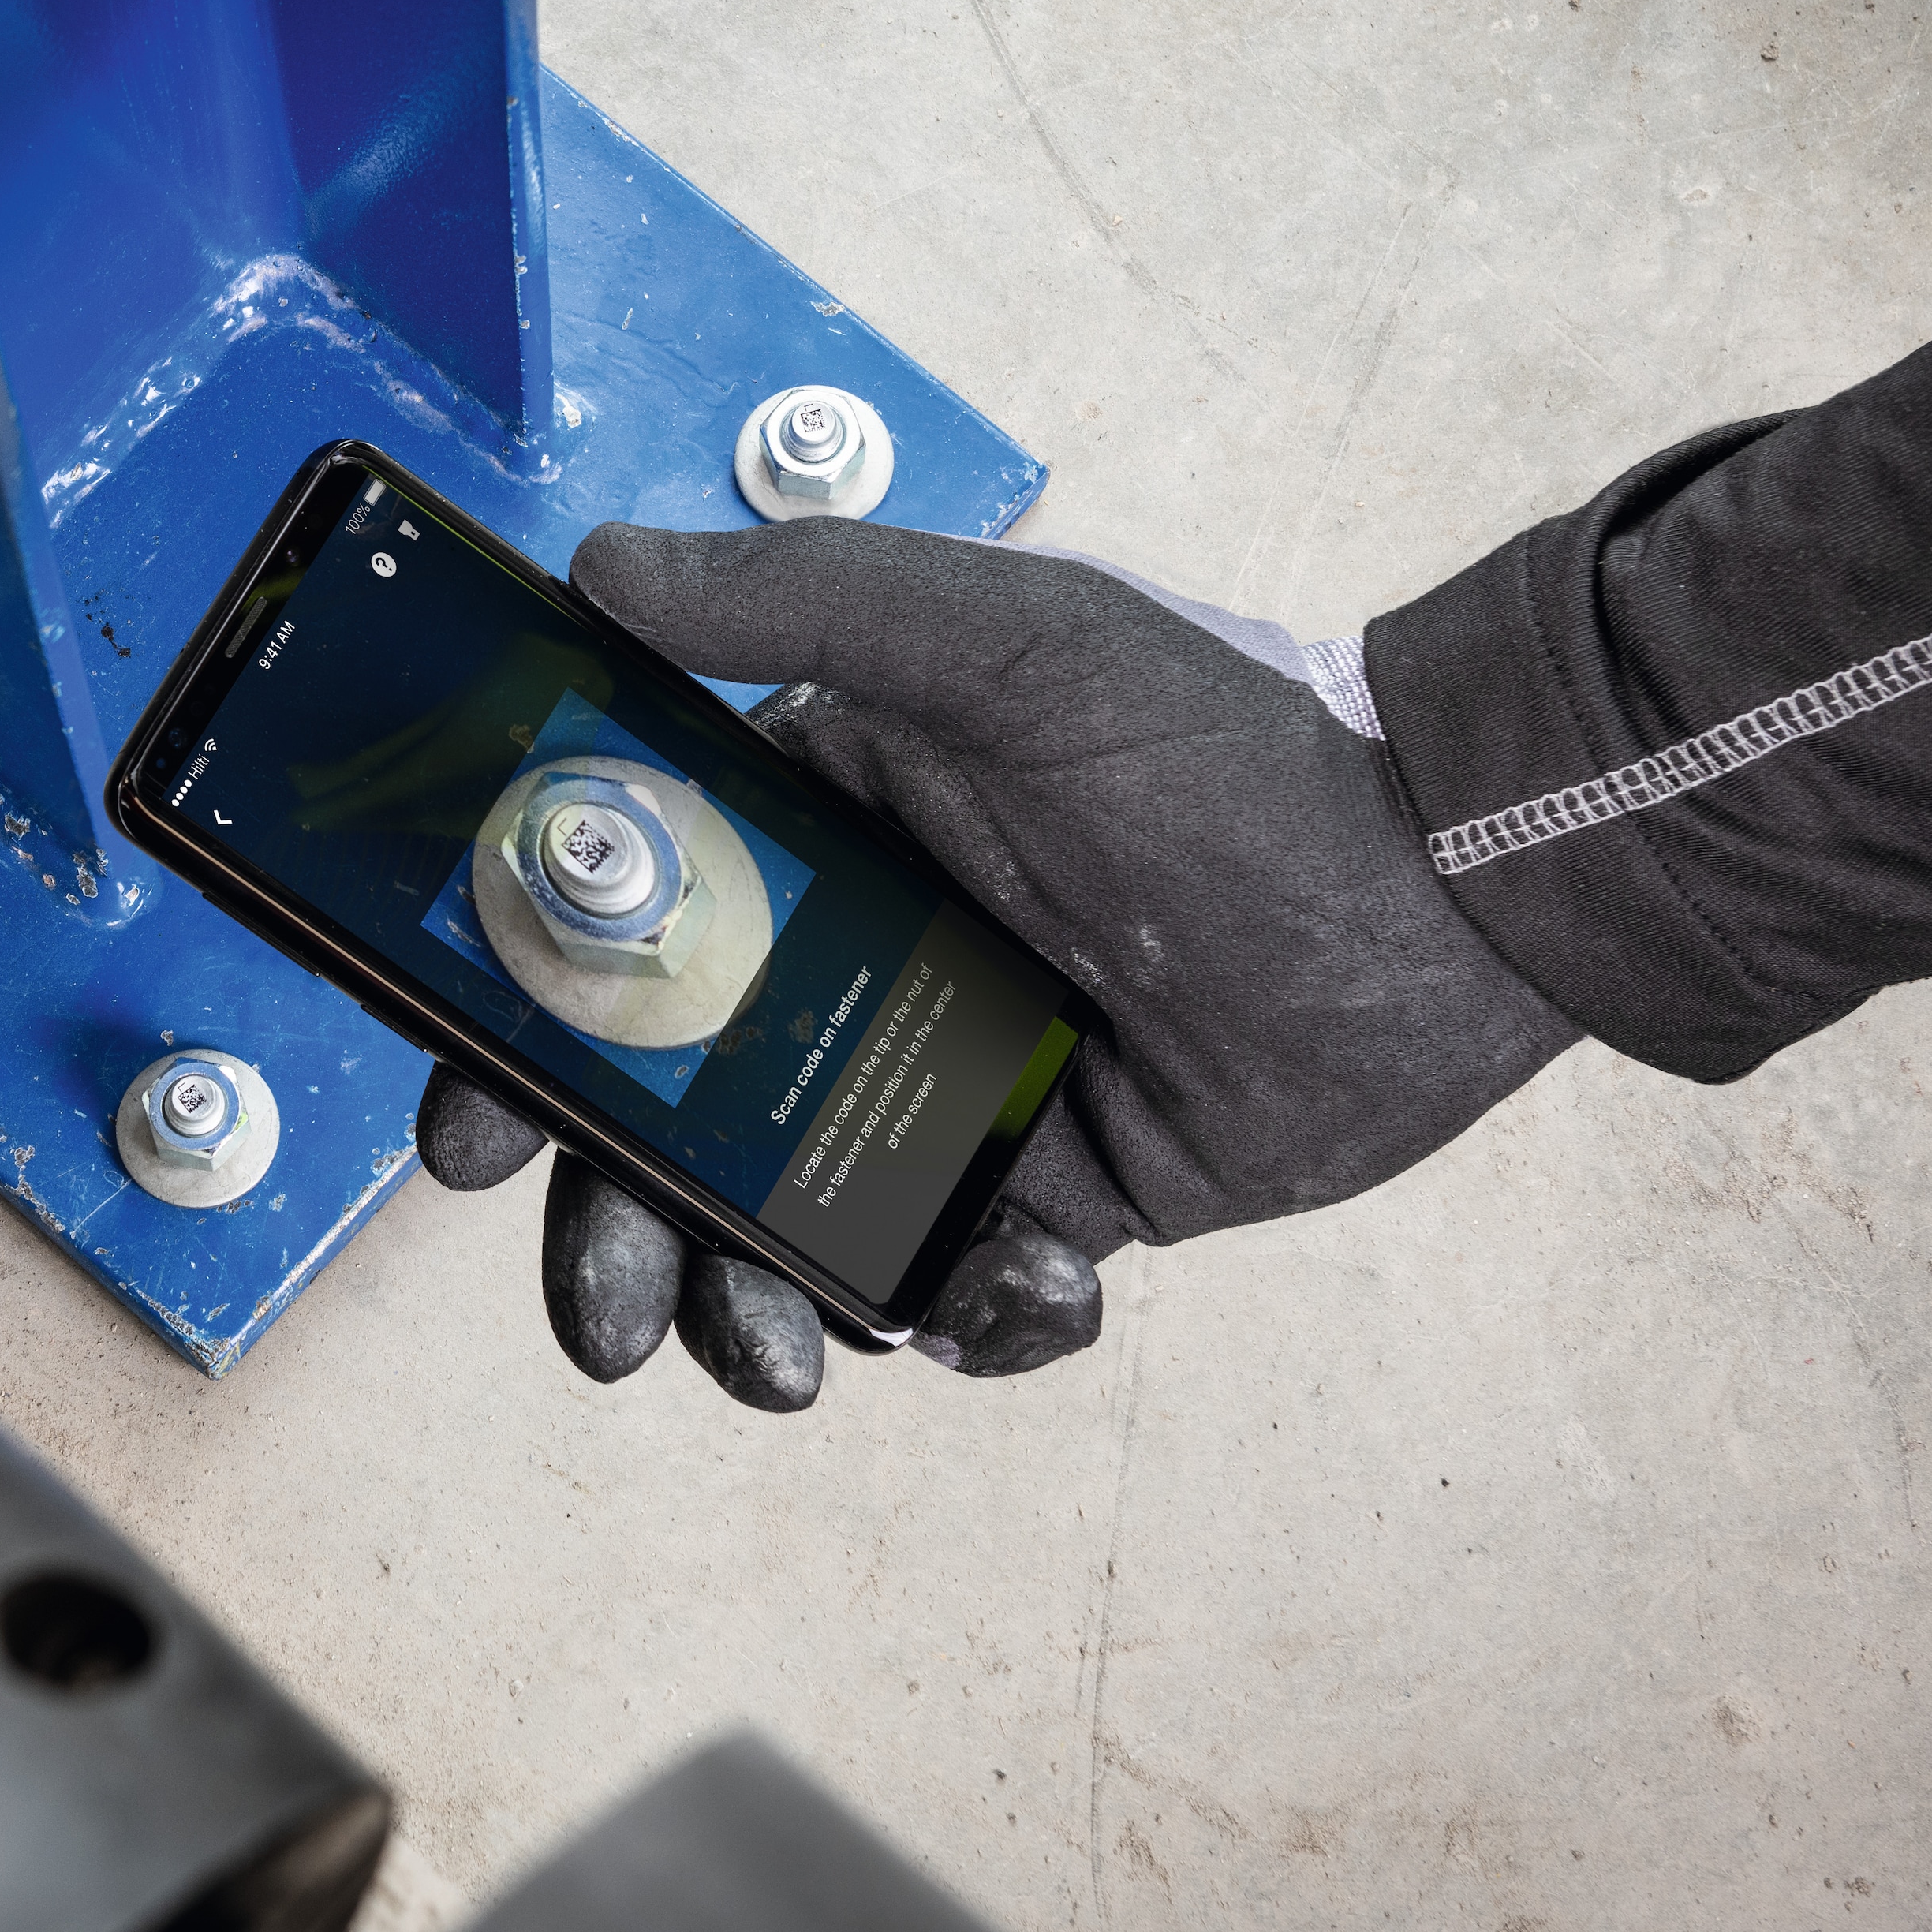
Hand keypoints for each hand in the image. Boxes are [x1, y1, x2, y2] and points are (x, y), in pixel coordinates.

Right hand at [410, 518, 1580, 1402]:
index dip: (521, 1045)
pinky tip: (1019, 1297)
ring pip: (787, 1231)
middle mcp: (859, 968)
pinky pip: (958, 1290)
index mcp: (813, 836)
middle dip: (612, 1231)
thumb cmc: (1230, 736)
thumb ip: (800, 602)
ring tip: (777, 1364)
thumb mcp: (1004, 639)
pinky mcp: (1058, 1194)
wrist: (1453, 886)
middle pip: (668, 1125)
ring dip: (751, 1309)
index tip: (478, 1137)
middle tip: (609, 1312)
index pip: (615, 949)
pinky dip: (966, 1323)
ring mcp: (951, 1090)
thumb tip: (596, 568)